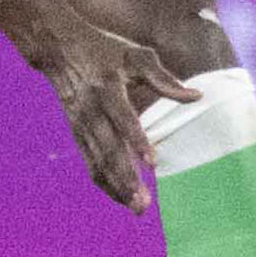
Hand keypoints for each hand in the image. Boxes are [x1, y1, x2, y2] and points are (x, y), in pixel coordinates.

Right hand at [18, 11, 197, 210]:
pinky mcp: (76, 132)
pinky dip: (103, 181)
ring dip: (116, 185)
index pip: (122, 117)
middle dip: (125, 177)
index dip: (136, 139)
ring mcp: (81, 123)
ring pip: (98, 160)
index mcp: (107, 87)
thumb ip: (164, 79)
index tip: (152, 162)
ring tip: (137, 208)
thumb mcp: (135, 55)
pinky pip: (89, 161)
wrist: (58, 49)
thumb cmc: (104, 50)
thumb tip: (197, 97)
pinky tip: (120, 198)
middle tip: (143, 203)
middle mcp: (91, 109)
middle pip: (108, 147)